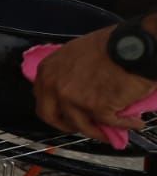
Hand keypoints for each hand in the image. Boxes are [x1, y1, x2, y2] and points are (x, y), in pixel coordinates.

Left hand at [33, 26, 152, 141]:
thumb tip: (74, 90)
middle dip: (68, 126)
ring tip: (110, 130)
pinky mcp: (96, 108)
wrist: (132, 46)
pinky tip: (132, 123)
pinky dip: (123, 126)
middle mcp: (54, 86)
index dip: (56, 111)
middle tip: (84, 126)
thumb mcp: (74, 54)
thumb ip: (66, 73)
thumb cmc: (109, 44)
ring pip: (81, 125)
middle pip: (51, 117)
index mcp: (47, 71)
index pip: (42, 100)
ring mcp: (73, 98)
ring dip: (97, 131)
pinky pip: (109, 124)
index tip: (66, 115)